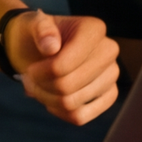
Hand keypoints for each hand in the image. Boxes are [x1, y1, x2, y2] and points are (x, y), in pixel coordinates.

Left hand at [7, 9, 121, 125]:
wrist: (39, 49)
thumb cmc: (36, 35)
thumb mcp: (32, 25)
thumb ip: (41, 29)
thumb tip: (51, 47)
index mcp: (94, 30)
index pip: (63, 65)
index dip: (40, 73)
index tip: (31, 69)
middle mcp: (109, 50)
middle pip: (67, 86)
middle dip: (42, 87)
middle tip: (30, 79)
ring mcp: (111, 74)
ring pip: (72, 104)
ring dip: (47, 100)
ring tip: (39, 88)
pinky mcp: (109, 94)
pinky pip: (82, 116)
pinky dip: (61, 113)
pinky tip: (53, 101)